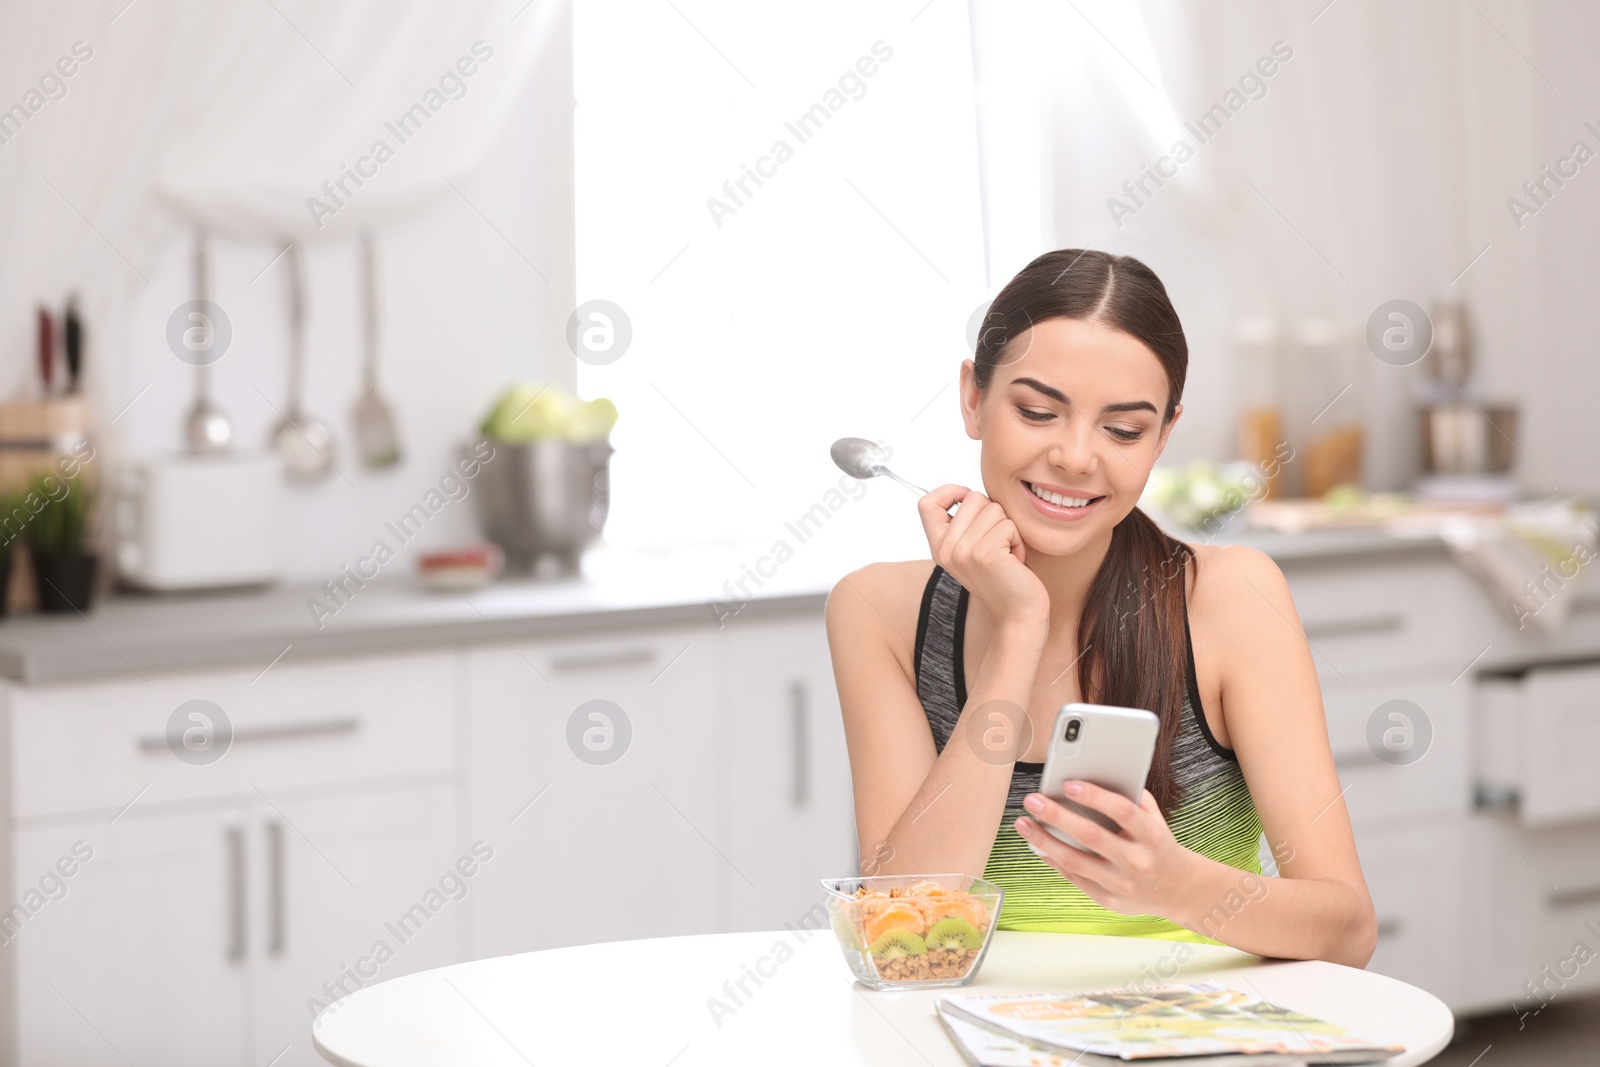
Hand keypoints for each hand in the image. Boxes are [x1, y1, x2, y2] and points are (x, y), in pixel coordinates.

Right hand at [918, 484, 1048, 627]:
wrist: (1017, 615)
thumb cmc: (1002, 578)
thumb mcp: (972, 549)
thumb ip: (964, 524)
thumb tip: (968, 493)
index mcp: (938, 547)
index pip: (926, 503)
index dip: (949, 492)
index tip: (966, 499)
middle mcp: (945, 549)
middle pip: (972, 497)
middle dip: (993, 514)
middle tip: (997, 543)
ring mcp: (963, 551)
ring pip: (994, 508)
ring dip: (1008, 528)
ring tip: (1006, 554)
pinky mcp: (985, 553)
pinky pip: (1008, 524)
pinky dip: (1017, 539)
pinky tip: (1014, 560)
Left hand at [1013, 781, 1198, 919]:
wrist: (1179, 890)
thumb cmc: (1158, 844)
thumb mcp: (1155, 819)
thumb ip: (1131, 797)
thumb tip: (1092, 775)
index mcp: (1153, 836)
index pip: (1122, 811)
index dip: (1095, 796)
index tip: (1067, 782)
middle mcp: (1138, 862)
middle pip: (1092, 836)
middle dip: (1057, 816)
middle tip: (1032, 800)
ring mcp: (1122, 884)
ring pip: (1076, 862)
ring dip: (1044, 841)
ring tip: (1023, 823)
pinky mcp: (1109, 900)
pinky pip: (1075, 878)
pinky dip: (1053, 861)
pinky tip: (1036, 845)